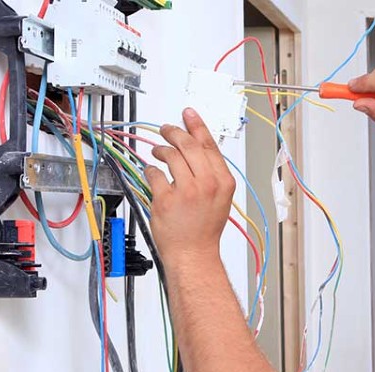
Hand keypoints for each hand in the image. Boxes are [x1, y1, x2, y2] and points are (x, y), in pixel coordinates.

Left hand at [145, 108, 234, 265]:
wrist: (193, 254)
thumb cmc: (204, 229)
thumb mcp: (220, 198)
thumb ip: (211, 173)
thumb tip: (195, 148)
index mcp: (223, 181)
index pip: (209, 145)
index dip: (197, 126)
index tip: (188, 114)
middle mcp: (207, 184)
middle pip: (188, 145)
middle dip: (174, 133)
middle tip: (166, 130)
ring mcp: (186, 191)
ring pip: (170, 156)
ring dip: (161, 150)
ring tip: (158, 153)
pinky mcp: (166, 199)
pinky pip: (154, 174)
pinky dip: (151, 171)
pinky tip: (152, 174)